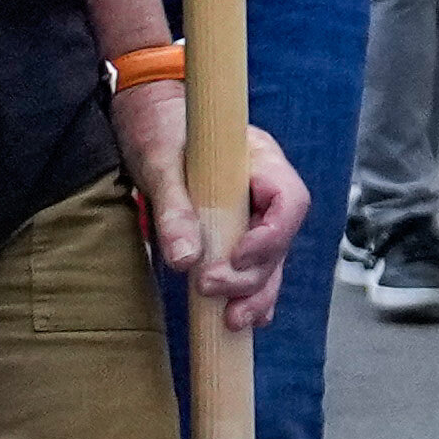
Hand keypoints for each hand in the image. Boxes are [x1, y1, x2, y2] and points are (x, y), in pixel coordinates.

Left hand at [127, 92, 308, 326]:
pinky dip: (250, 294)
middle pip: (279, 241)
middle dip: (252, 274)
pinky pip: (253, 267)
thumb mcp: (160, 162)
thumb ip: (174, 208)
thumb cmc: (160, 127)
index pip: (289, 201)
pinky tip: (241, 320)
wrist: (149, 117)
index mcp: (260, 160)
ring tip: (231, 321)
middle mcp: (265, 189)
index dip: (271, 236)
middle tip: (208, 287)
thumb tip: (183, 260)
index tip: (237, 257)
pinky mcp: (234, 232)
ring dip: (255, 293)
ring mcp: (252, 213)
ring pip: (270, 261)